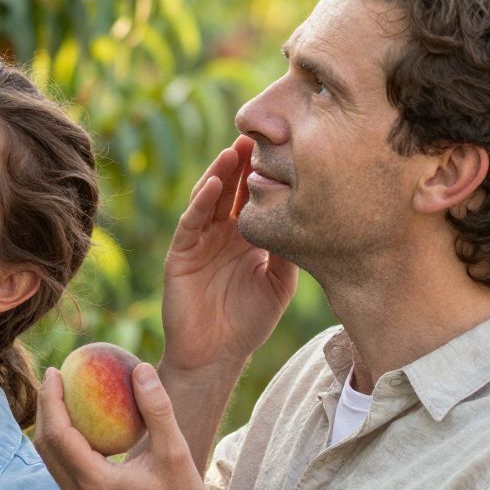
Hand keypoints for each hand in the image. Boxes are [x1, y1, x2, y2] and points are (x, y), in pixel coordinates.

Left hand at [33, 360, 214, 489]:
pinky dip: (66, 445)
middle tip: (55, 378)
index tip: (55, 371)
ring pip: (51, 461)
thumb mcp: (176, 453)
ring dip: (52, 428)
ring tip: (64, 398)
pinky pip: (64, 471)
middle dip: (45, 408)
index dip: (51, 399)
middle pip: (45, 447)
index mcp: (94, 483)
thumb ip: (158, 410)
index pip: (58, 434)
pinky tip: (84, 428)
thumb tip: (140, 369)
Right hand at [161, 135, 298, 372]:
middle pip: (231, 188)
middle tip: (259, 134)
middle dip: (243, 162)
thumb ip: (288, 252)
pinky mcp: (182, 254)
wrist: (216, 356)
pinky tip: (213, 184)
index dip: (264, 172)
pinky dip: (200, 202)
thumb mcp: (280, 284)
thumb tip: (308, 217)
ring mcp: (200, 241)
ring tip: (235, 149)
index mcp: (246, 237)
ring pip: (209, 197)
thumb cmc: (249, 323)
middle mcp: (222, 233)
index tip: (283, 145)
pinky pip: (191, 222)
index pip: (254, 196)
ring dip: (220, 172)